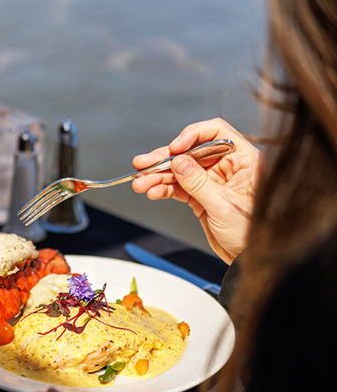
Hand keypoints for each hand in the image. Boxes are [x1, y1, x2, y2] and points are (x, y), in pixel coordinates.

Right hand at [131, 118, 263, 262]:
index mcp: (244, 160)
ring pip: (180, 170)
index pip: (216, 132)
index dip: (193, 135)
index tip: (174, 147)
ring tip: (140, 183)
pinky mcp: (201, 195)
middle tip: (143, 164)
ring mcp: (213, 181)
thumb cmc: (251, 233)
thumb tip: (178, 162)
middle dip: (165, 159)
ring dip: (158, 176)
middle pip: (191, 152)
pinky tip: (152, 192)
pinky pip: (178, 187)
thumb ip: (199, 183)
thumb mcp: (223, 206)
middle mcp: (228, 166)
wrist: (247, 259)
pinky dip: (163, 189)